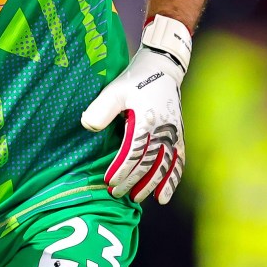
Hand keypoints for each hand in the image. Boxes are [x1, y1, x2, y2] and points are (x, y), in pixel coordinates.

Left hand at [81, 15, 190, 204]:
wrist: (162, 67)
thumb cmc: (134, 79)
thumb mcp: (115, 90)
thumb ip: (101, 108)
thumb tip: (87, 125)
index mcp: (147, 119)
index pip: (134, 152)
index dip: (121, 169)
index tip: (108, 181)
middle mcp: (163, 130)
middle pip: (149, 163)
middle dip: (132, 181)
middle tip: (117, 194)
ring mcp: (173, 134)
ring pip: (165, 166)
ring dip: (152, 185)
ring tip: (139, 199)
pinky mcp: (178, 135)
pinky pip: (179, 162)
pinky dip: (172, 180)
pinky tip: (164, 197)